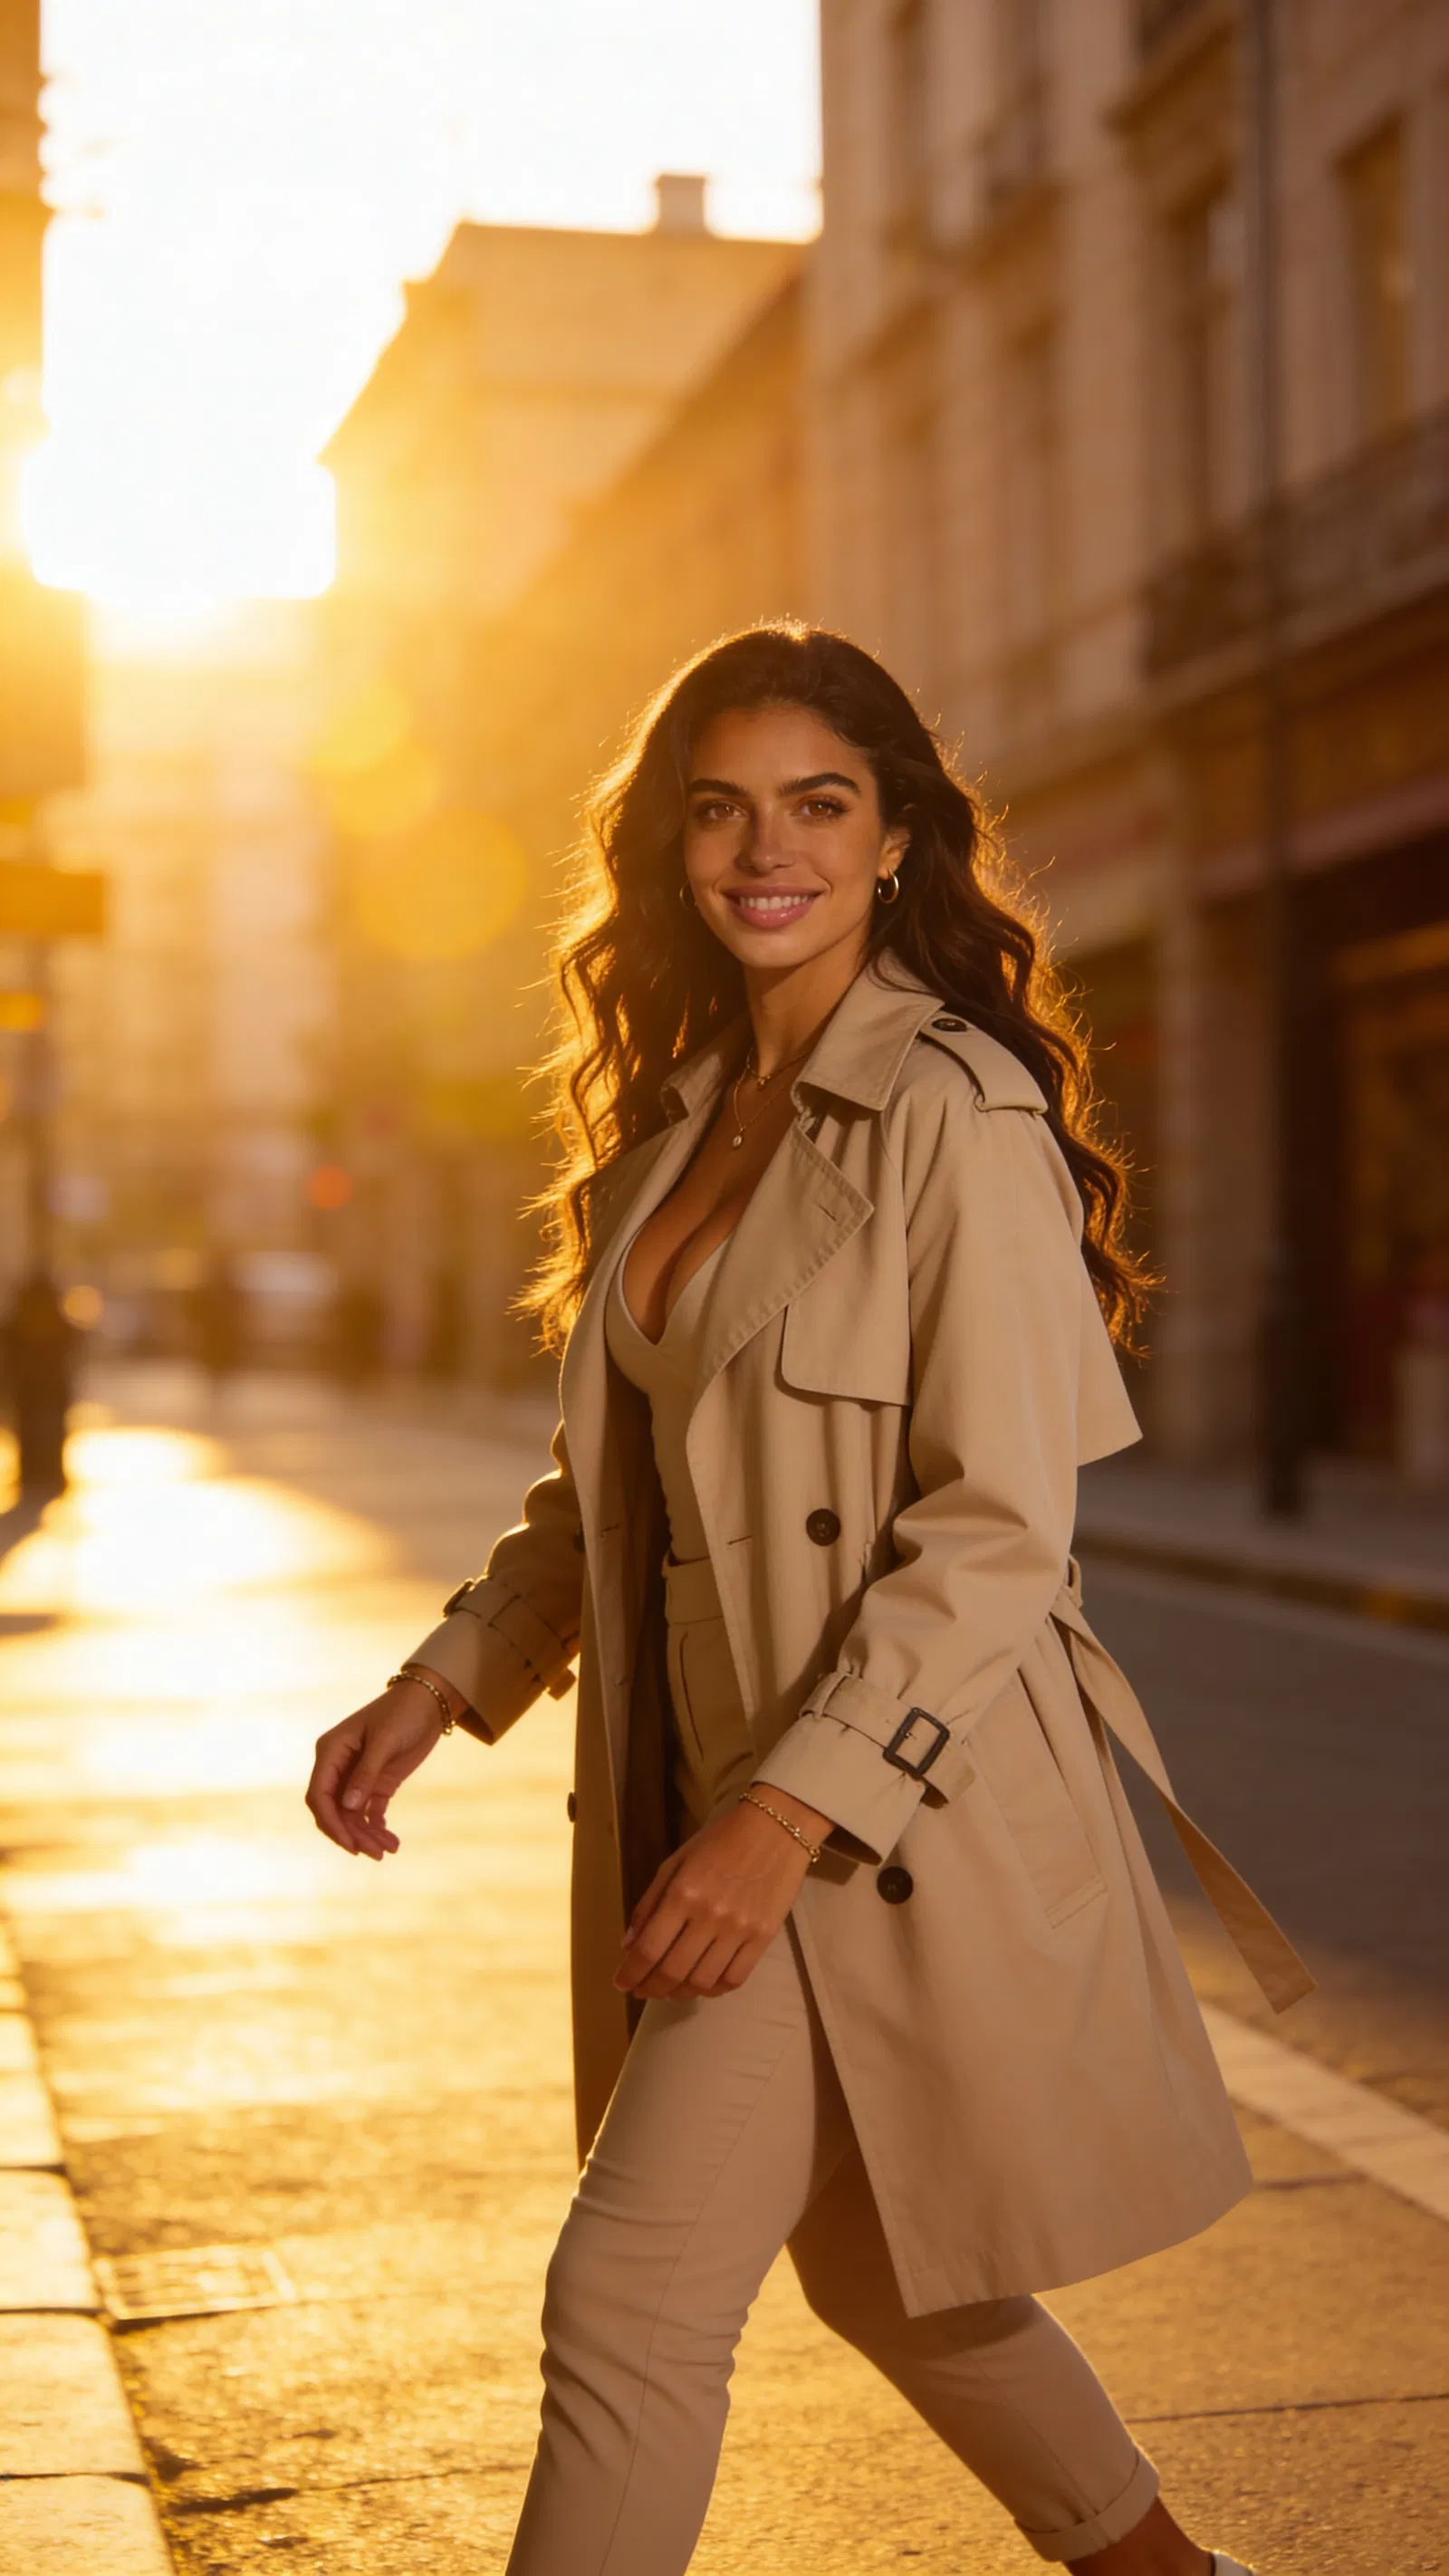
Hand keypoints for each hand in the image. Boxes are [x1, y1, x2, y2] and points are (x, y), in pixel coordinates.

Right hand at [305, 1668, 463, 1860]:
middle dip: (350, 1834)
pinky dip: (377, 1829)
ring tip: (387, 1851)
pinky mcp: (377, 1784)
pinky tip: (391, 1842)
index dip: (330, 1822)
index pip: (318, 1794)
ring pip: (352, 1816)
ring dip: (366, 1836)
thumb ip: (366, 1773)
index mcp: (331, 1751)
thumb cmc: (403, 1713)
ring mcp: (358, 1777)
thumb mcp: (385, 1741)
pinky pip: (370, 1813)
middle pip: (333, 1811)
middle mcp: (339, 1767)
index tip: (349, 1844)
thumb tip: (348, 1807)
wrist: (430, 1702)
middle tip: (374, 1854)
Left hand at [614, 1789, 830, 2000]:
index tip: (621, 1984)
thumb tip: (629, 1945)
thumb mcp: (675, 1862)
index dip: (631, 1973)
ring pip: (703, 1982)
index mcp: (683, 1894)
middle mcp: (709, 1916)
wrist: (776, 1829)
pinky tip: (702, 1985)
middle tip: (642, 1991)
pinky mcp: (763, 1938)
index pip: (649, 1948)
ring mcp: (739, 1930)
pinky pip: (734, 1978)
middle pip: (673, 1971)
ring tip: (670, 1990)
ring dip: (680, 1993)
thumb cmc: (719, 1841)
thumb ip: (649, 1904)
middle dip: (651, 1988)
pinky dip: (714, 1990)